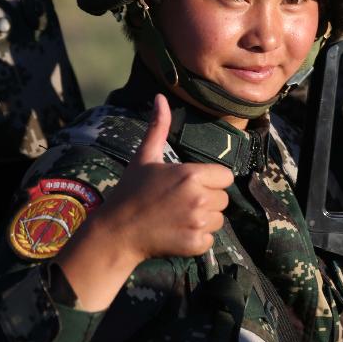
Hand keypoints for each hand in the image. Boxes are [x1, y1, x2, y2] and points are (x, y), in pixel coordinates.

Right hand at [99, 93, 233, 264]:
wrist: (117, 232)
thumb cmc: (131, 191)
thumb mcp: (145, 157)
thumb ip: (158, 127)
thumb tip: (160, 97)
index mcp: (191, 175)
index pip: (225, 176)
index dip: (210, 180)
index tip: (190, 185)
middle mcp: (199, 198)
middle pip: (223, 198)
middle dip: (207, 200)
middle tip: (180, 202)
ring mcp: (198, 223)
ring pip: (218, 220)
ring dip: (203, 220)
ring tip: (178, 217)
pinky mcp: (195, 245)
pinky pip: (210, 240)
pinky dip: (197, 239)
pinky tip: (177, 232)